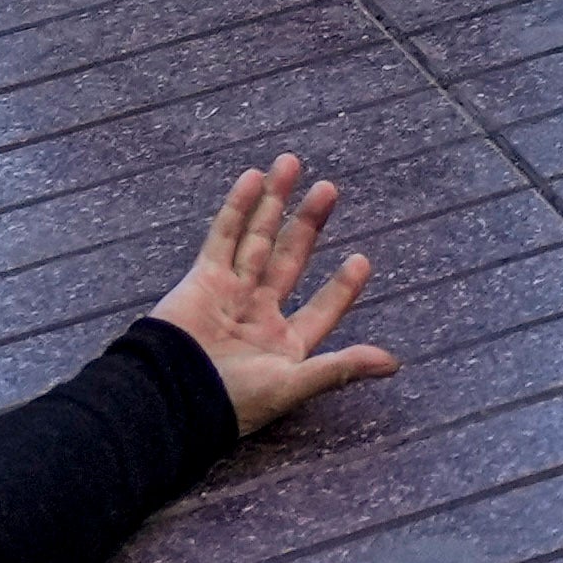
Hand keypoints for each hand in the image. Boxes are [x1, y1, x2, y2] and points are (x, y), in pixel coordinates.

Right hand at [146, 151, 398, 435]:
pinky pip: (223, 237)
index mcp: (283, 343)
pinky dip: (238, 208)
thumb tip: (394, 364)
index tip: (361, 259)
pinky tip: (253, 179)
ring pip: (257, 239)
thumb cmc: (232, 399)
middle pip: (289, 259)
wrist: (168, 397)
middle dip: (308, 224)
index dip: (342, 287)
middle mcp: (258, 314)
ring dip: (274, 202)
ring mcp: (230, 293)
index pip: (321, 308)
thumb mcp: (293, 385)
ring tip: (291, 164)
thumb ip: (341, 367)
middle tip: (330, 189)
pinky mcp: (202, 279)